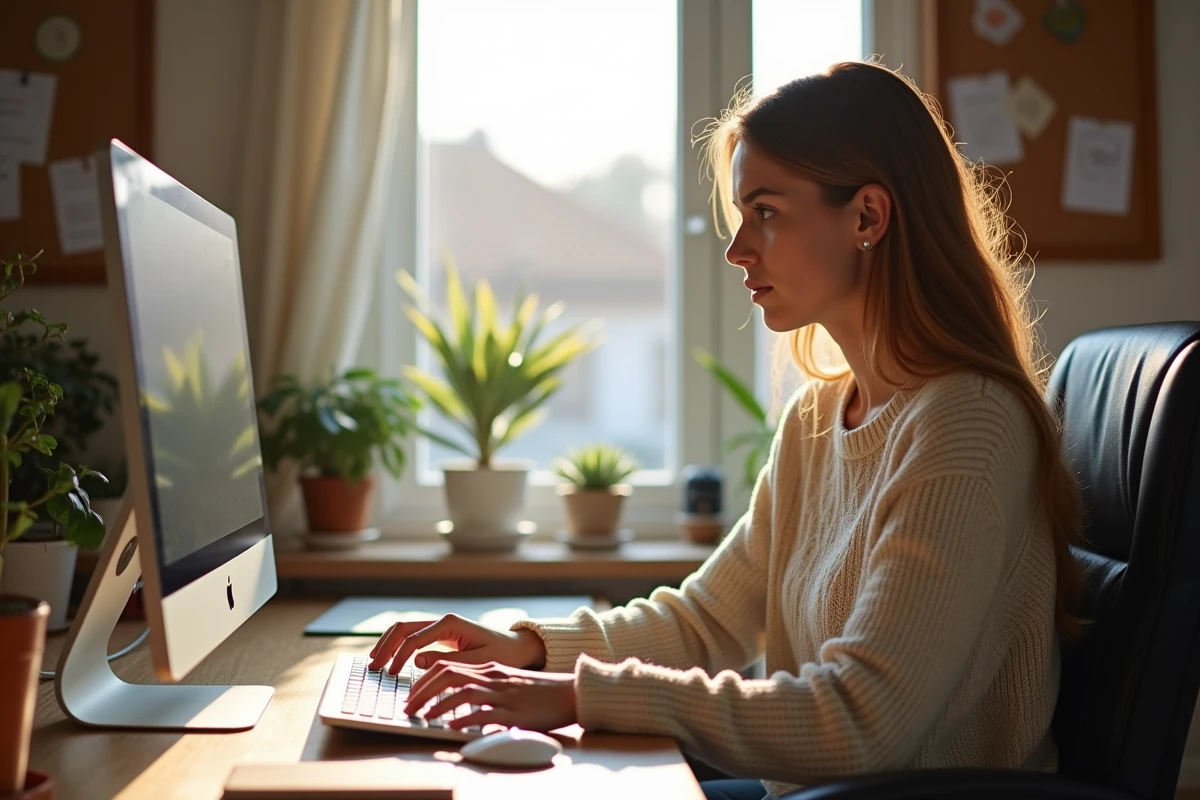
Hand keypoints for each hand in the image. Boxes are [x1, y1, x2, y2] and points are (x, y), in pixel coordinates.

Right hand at [368, 613, 546, 673]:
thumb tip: (417, 660)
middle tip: (373, 666)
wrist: (515, 648)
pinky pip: (412, 636)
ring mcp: (439, 626)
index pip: (415, 638)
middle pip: (404, 628)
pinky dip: (397, 645)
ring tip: (375, 662)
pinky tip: (389, 659)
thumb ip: (448, 661)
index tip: (390, 674)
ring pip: (404, 629)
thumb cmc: (501, 655)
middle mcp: (442, 621)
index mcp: (450, 624)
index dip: (399, 656)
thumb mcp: (477, 662)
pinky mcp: (439, 634)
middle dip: (386, 646)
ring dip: (388, 643)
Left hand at [403, 660, 576, 732]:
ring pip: (463, 691)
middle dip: (423, 690)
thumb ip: (485, 688)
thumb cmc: (539, 693)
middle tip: (408, 706)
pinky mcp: (514, 711)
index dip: (425, 680)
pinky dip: (464, 718)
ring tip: (422, 715)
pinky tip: (451, 725)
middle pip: (449, 674)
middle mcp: (494, 677)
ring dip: (438, 704)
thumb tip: (458, 701)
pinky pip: (484, 713)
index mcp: (490, 669)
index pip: (449, 666)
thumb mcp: (508, 684)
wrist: (571, 693)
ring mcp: (504, 693)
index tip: (411, 694)